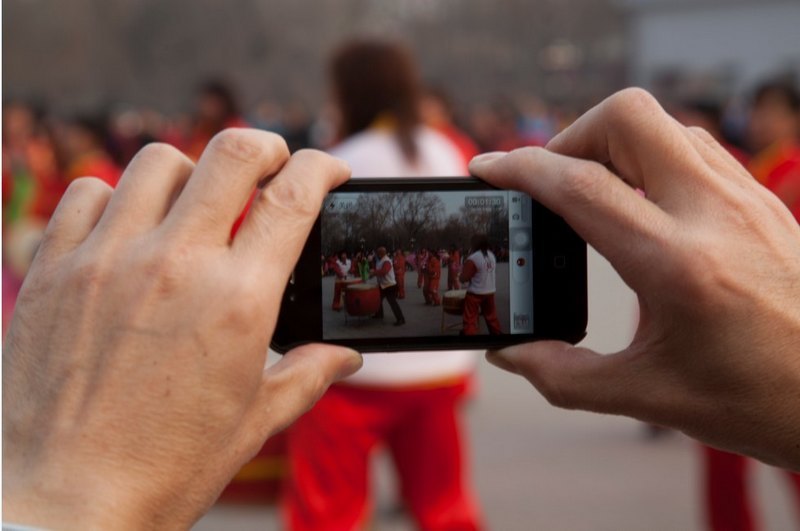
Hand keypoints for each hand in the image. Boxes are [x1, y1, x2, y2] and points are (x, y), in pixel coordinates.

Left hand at [3, 129, 361, 528]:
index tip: (331, 170)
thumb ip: (310, 374)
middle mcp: (176, 265)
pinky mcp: (55, 270)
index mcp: (238, 301)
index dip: (323, 167)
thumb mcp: (256, 420)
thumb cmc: (168, 467)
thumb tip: (348, 357)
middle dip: (267, 146)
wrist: (66, 504)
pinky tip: (128, 229)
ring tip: (198, 202)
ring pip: (158, 161)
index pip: (294, 196)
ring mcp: (108, 260)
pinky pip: (86, 194)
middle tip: (273, 165)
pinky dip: (115, 197)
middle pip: (232, 153)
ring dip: (192, 171)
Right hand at [470, 88, 799, 469]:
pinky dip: (654, 157)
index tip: (487, 168)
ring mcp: (746, 200)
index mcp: (677, 265)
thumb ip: (562, 376)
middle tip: (553, 182)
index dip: (520, 169)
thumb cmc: (759, 399)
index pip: (580, 185)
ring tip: (594, 192)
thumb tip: (509, 355)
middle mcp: (714, 215)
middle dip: (572, 136)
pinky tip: (643, 204)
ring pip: (664, 125)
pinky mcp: (762, 200)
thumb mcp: (649, 396)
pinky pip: (696, 147)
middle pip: (627, 118)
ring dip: (615, 144)